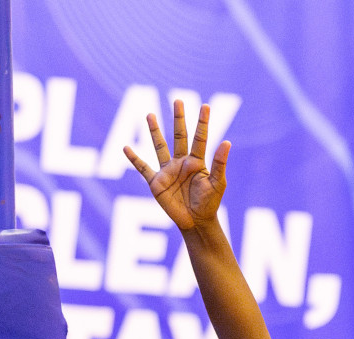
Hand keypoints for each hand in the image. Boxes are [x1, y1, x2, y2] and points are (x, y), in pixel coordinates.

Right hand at [124, 100, 229, 232]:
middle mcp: (181, 162)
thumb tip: (227, 142)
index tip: (205, 106)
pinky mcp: (156, 182)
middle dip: (178, 119)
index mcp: (196, 161)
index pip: (199, 138)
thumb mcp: (217, 183)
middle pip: (179, 136)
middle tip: (178, 100)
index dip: (202, 122)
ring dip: (154, 131)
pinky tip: (126, 148)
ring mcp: (168, 171)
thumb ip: (219, 163)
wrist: (196, 222)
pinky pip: (143, 168)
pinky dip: (134, 158)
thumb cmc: (209, 203)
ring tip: (150, 114)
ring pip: (159, 146)